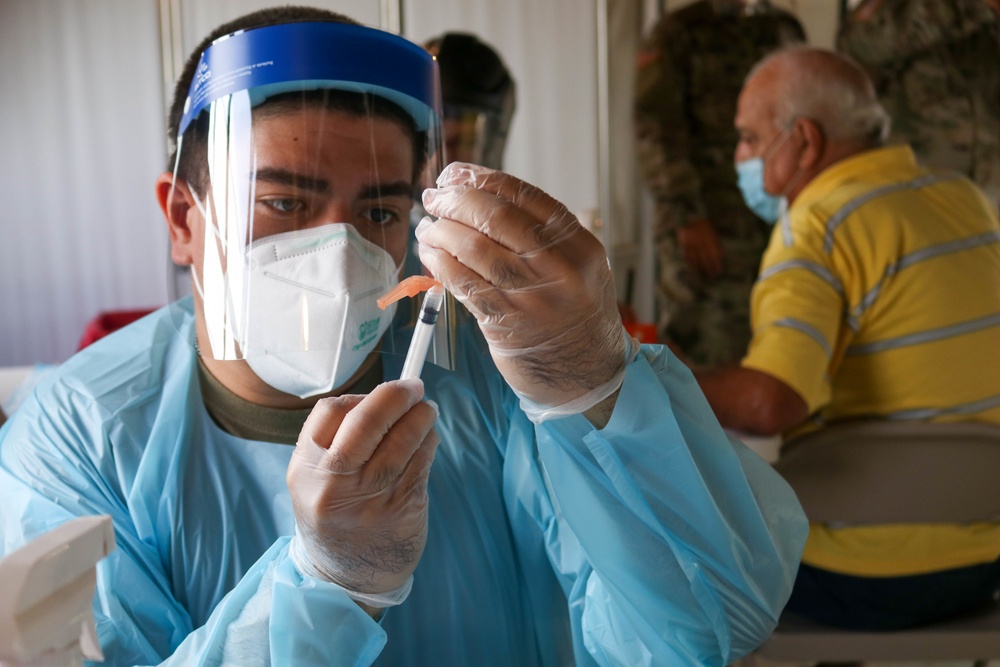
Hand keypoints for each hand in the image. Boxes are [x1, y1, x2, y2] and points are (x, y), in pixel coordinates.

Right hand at [286, 379, 438, 598]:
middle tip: (414, 387)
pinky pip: (422, 460)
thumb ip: (335, 441)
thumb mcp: (313, 482)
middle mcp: (335, 483)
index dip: (360, 396)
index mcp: (306, 470)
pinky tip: (428, 438)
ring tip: (427, 411)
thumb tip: (382, 397)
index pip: (330, 412)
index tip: (379, 392)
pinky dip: (429, 442)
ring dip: (421, 416)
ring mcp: (371, 496)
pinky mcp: (402, 506)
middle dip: (395, 396)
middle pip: (368, 420)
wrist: (346, 579)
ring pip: (403, 438)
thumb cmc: (333, 517)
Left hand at [416, 162, 629, 418]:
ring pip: (472, 247)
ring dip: (440, 231)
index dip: (480, 178)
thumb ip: (538, 232)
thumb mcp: (577, 265)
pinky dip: (439, 263)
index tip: (454, 174)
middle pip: (494, 216)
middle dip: (454, 200)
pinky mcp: (504, 323)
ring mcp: (531, 297)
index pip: (523, 195)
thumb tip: (472, 190)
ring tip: (427, 228)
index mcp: (579, 245)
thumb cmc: (574, 312)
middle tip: (433, 197)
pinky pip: (461, 282)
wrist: (587, 373)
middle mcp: (559, 268)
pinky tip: (430, 254)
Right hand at [677, 217, 723, 278]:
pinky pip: (688, 256)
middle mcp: (702, 242)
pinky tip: (693, 268)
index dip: (717, 264)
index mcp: (710, 238)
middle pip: (706, 259)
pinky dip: (691, 263)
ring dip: (700, 268)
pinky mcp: (684, 244)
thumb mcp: (712, 231)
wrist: (688, 216)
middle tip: (712, 276)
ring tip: (703, 274)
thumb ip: (715, 242)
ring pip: (696, 259)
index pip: (715, 254)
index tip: (718, 272)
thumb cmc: (702, 224)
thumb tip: (719, 256)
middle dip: (709, 268)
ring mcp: (692, 244)